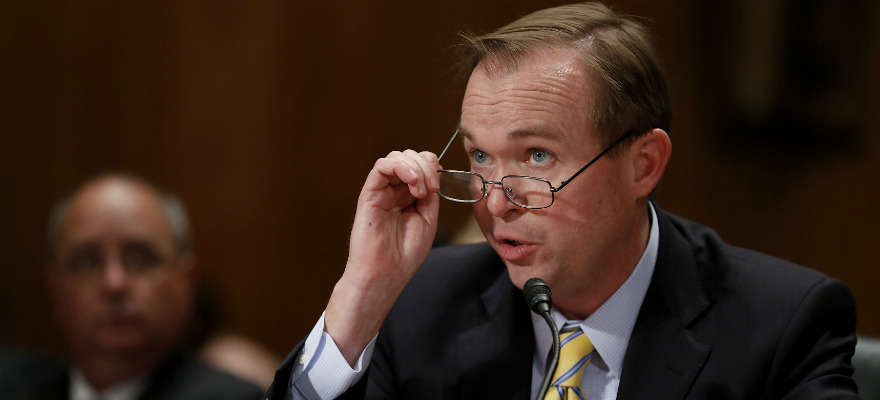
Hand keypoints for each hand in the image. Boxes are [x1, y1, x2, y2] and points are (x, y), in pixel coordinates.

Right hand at [326, 150, 440, 364]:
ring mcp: (381, 190)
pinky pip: (382, 166)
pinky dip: (401, 167)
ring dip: (416, 167)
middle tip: (432, 188)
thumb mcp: (428, 219)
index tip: (439, 186)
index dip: (432, 168)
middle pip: (410, 157)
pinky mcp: (369, 193)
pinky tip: (413, 185)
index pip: (421, 166)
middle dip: (427, 166)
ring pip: (397, 157)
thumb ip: (430, 194)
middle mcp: (394, 190)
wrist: (386, 273)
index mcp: (409, 197)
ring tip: (422, 190)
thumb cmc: (405, 254)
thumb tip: (434, 170)